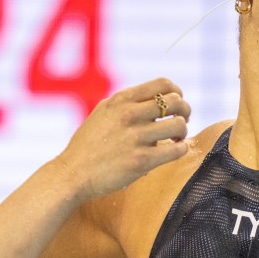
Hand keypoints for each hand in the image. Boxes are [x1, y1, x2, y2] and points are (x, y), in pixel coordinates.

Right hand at [56, 77, 189, 198]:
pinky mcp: (141, 160)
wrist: (73, 174)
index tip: (175, 104)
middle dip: (185, 111)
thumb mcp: (102, 113)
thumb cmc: (87, 146)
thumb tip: (153, 99)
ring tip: (176, 140)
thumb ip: (125, 103)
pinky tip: (174, 151)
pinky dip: (182, 149)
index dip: (177, 92)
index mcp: (121, 100)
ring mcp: (135, 137)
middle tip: (181, 122)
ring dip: (183, 132)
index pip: (163, 84)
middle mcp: (129, 114)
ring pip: (180, 125)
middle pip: (176, 101)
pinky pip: (177, 150)